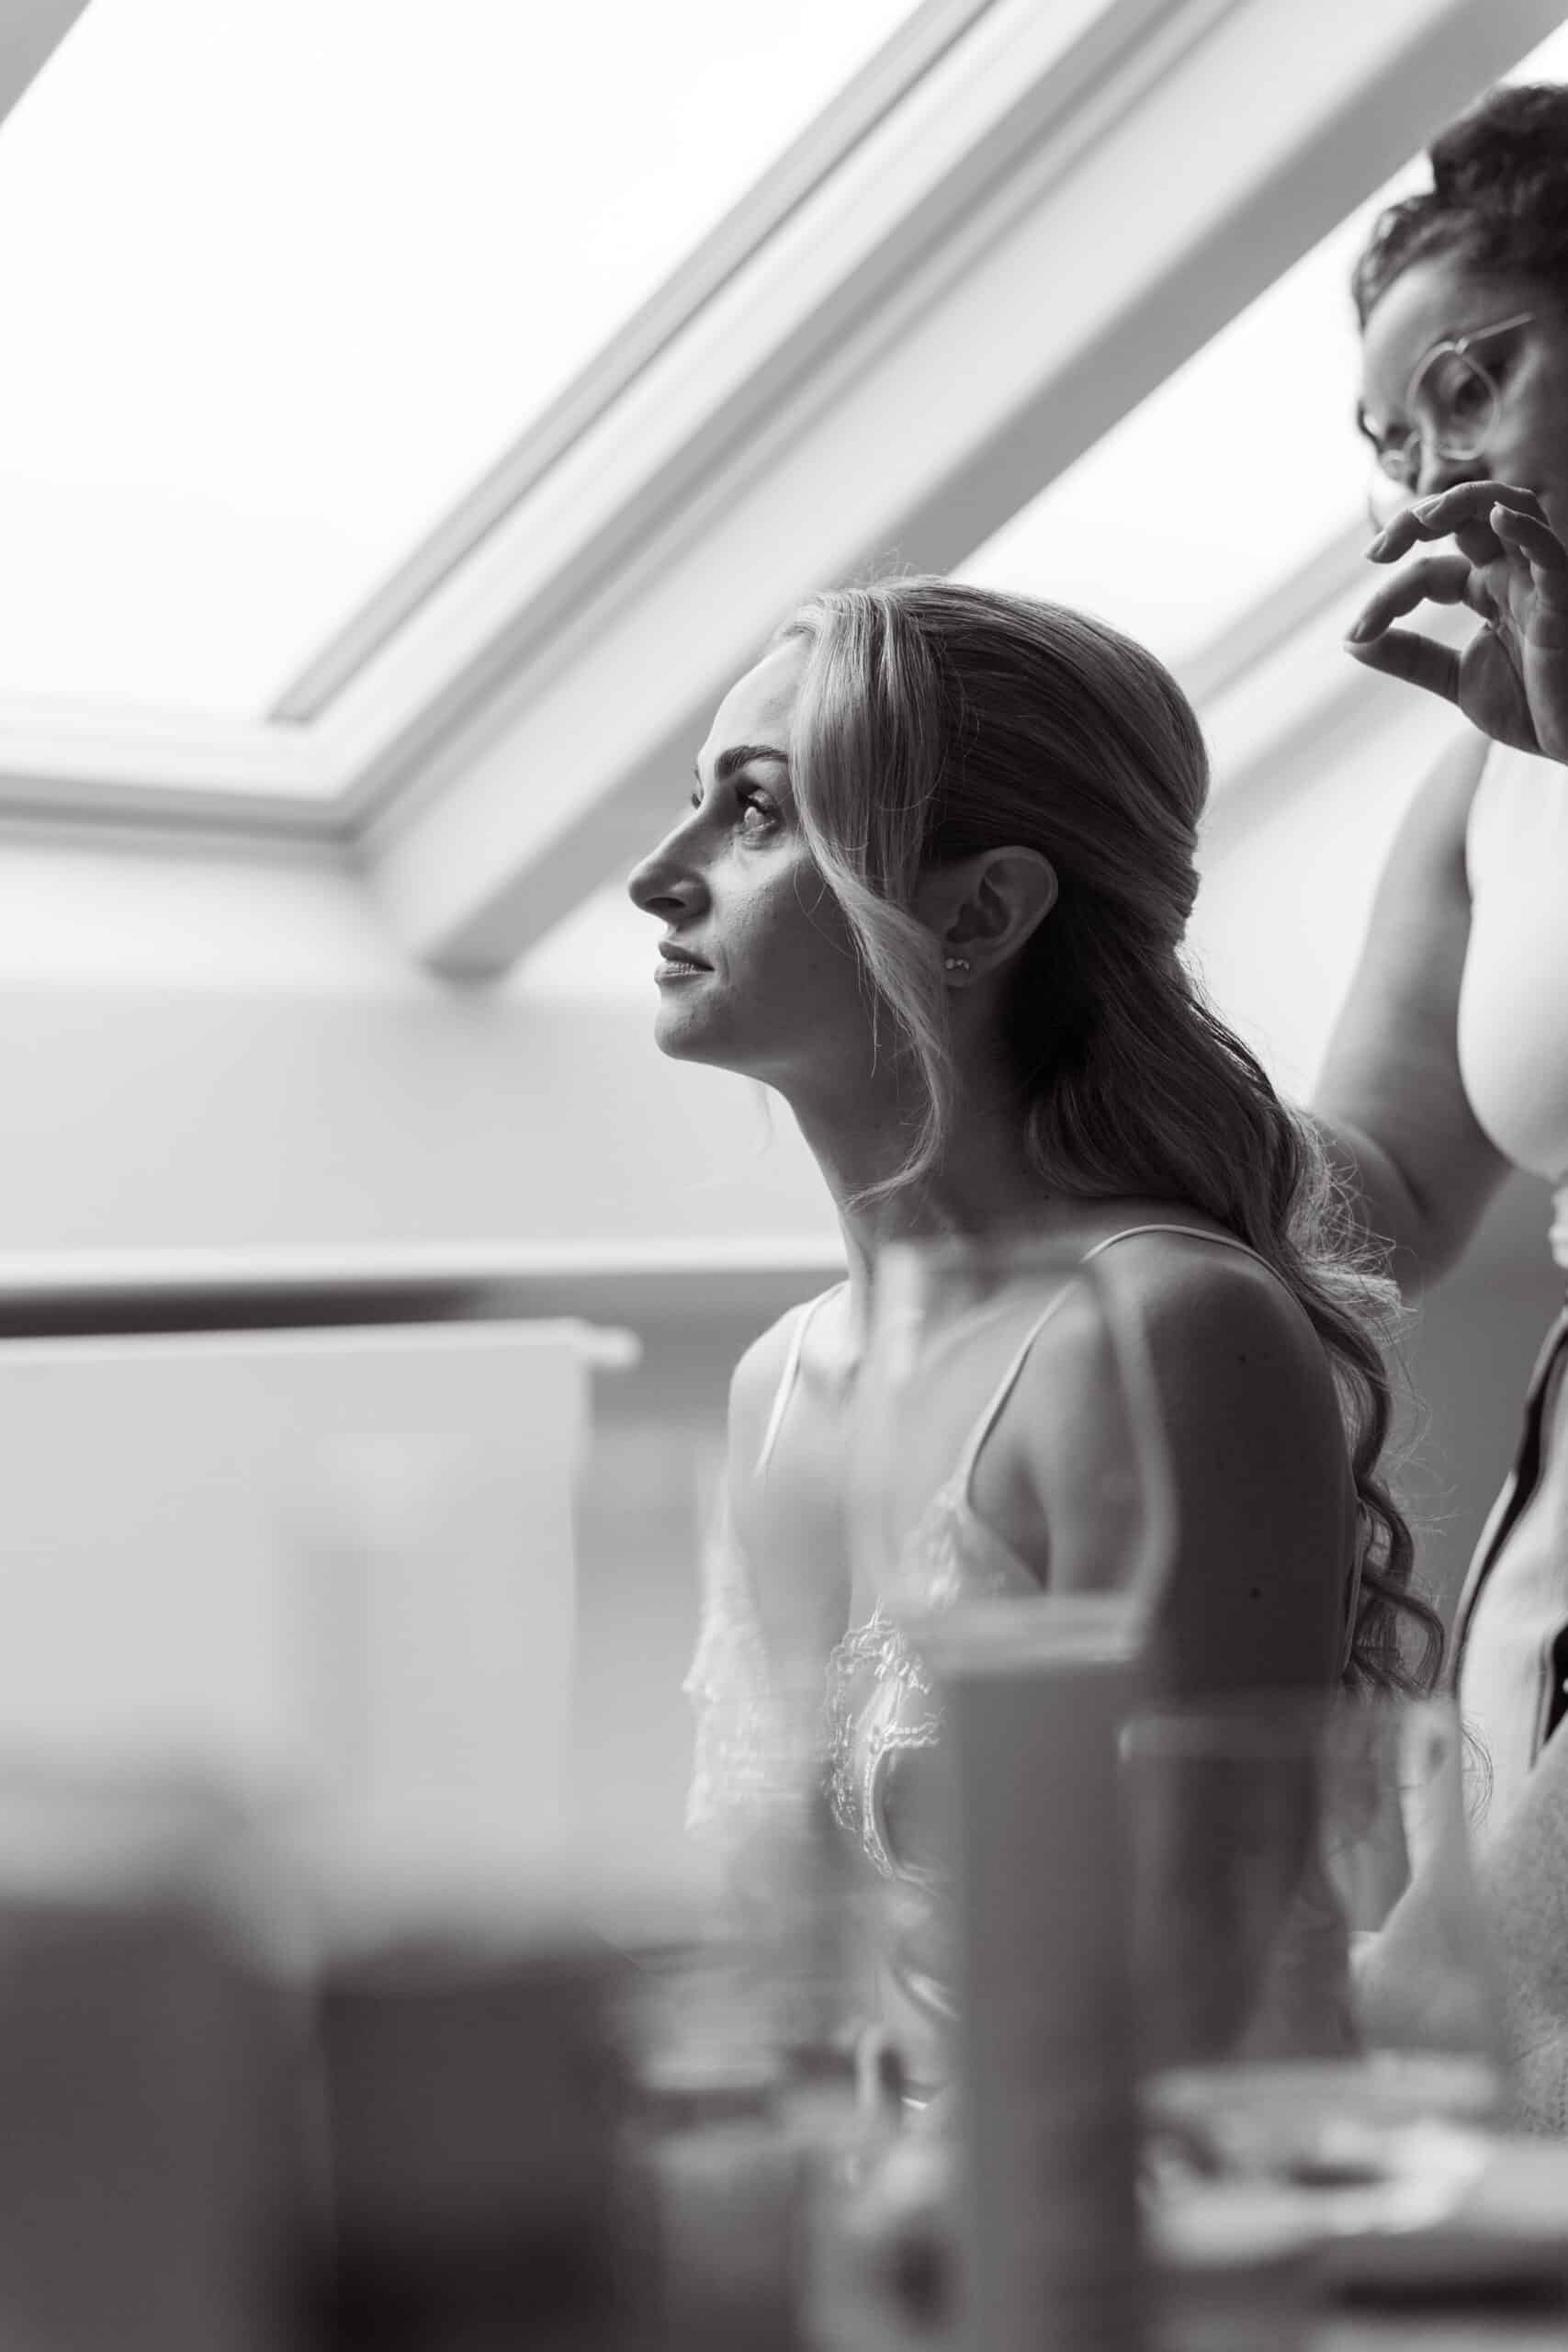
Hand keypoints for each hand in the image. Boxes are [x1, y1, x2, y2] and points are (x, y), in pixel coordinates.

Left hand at [1344, 482, 1567, 763]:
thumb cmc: (1532, 709)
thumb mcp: (1456, 680)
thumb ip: (1410, 657)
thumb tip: (1351, 641)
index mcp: (1490, 589)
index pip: (1430, 572)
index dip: (1388, 597)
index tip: (1355, 633)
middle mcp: (1515, 575)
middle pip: (1469, 517)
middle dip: (1418, 520)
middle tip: (1375, 553)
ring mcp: (1541, 582)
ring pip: (1513, 508)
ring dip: (1467, 501)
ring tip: (1424, 519)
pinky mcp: (1565, 601)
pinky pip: (1551, 552)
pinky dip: (1526, 528)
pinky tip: (1498, 517)